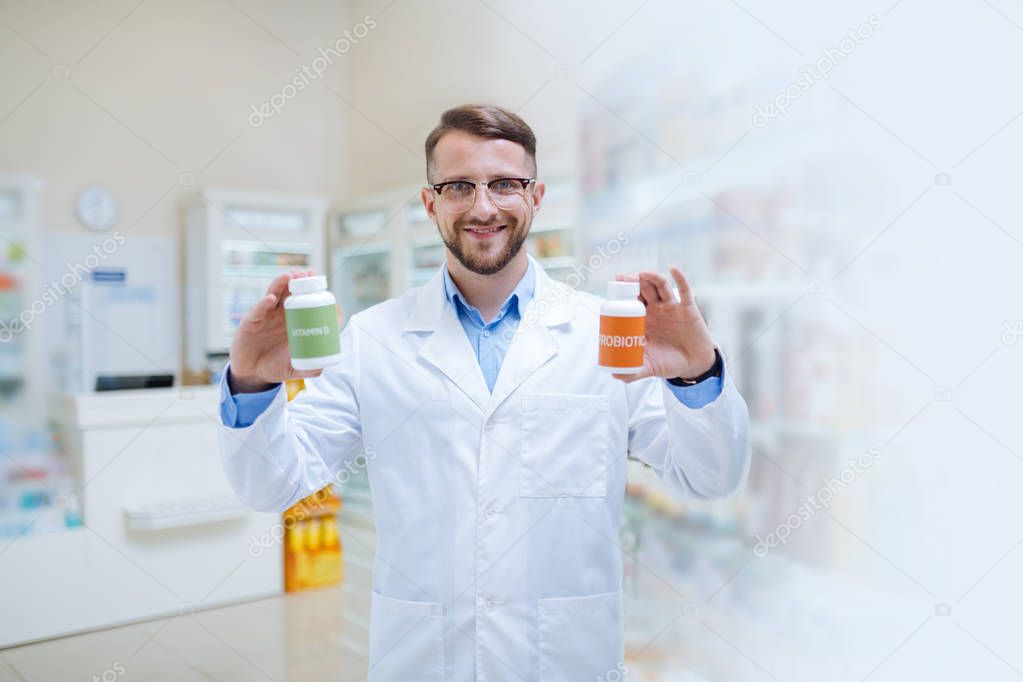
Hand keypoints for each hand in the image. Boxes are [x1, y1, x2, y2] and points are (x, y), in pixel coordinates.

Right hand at [228, 270, 342, 392]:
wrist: (252, 374)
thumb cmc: (275, 366)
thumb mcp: (295, 368)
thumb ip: (309, 368)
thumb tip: (324, 367)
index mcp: (295, 321)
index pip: (305, 301)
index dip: (312, 291)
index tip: (322, 283)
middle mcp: (281, 315)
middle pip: (291, 292)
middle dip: (300, 281)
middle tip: (308, 273)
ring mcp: (266, 316)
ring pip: (274, 293)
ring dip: (282, 283)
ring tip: (291, 276)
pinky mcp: (251, 321)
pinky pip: (258, 309)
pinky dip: (264, 303)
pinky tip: (271, 299)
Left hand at [611, 267, 715, 383]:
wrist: (693, 366)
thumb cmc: (669, 363)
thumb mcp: (649, 367)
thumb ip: (633, 371)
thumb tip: (615, 375)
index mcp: (643, 320)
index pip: (629, 302)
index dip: (620, 295)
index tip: (611, 292)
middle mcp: (655, 310)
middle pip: (641, 289)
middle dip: (631, 282)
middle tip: (621, 279)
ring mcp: (671, 307)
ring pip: (659, 286)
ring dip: (650, 277)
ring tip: (641, 274)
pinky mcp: (687, 308)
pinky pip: (684, 290)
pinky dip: (680, 278)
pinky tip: (673, 269)